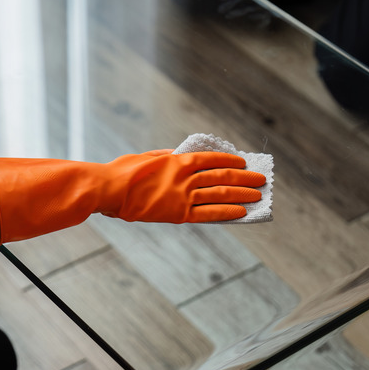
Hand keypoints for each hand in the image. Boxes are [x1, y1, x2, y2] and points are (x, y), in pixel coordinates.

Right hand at [0, 150, 265, 243]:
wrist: (107, 190)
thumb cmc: (121, 173)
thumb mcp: (146, 158)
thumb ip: (165, 158)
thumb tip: (179, 156)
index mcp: (176, 160)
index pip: (211, 158)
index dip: (230, 160)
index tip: (243, 161)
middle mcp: (184, 176)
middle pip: (222, 176)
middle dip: (244, 177)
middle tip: (261, 179)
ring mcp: (182, 195)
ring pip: (220, 193)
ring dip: (242, 193)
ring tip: (258, 195)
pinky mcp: (178, 213)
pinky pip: (209, 213)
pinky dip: (227, 212)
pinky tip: (242, 213)